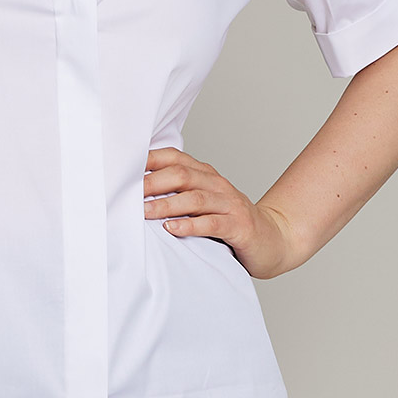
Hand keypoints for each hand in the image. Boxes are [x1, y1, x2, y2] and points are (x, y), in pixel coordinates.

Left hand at [143, 147, 293, 278]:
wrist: (272, 239)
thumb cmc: (229, 223)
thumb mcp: (202, 205)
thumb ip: (177, 195)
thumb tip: (136, 194)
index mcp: (206, 176)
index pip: (175, 159)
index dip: (150, 161)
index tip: (124, 168)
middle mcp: (217, 185)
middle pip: (182, 175)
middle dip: (153, 183)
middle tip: (128, 193)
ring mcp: (230, 205)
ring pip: (195, 199)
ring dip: (166, 205)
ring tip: (144, 212)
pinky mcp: (239, 226)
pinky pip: (212, 223)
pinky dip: (190, 226)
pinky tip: (172, 229)